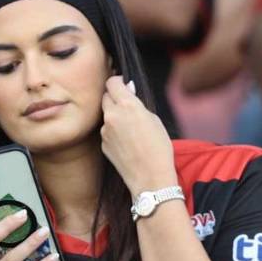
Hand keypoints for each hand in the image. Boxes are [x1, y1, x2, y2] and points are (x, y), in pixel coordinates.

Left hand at [100, 76, 177, 195]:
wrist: (150, 177)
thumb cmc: (158, 148)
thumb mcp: (154, 119)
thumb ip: (137, 104)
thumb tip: (128, 92)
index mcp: (127, 105)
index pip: (112, 82)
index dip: (118, 82)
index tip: (123, 85)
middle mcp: (112, 116)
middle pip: (106, 97)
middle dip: (114, 98)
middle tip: (127, 106)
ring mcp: (105, 131)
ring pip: (106, 116)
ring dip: (115, 117)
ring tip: (132, 131)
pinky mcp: (103, 144)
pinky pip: (107, 132)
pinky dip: (114, 133)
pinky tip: (128, 143)